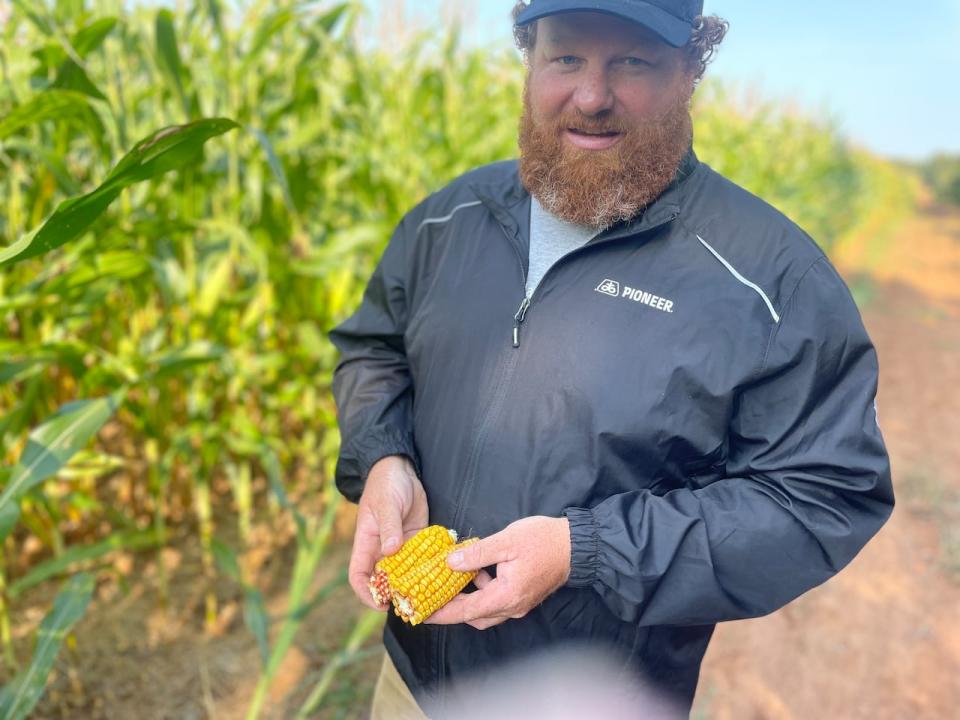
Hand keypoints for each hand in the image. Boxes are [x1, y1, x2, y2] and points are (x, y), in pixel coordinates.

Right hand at [348, 455, 428, 609]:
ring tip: (432, 596)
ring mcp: (400, 546)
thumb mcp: (386, 504)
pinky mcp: (417, 540)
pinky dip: (430, 568)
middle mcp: (382, 550)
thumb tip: (390, 550)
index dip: (367, 592)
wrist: (401, 470)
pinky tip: (443, 575)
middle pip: (384, 580)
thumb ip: (389, 526)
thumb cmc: (386, 484)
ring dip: (416, 584)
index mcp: (366, 544)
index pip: (359, 576)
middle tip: (413, 605)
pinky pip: (422, 559)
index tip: (382, 603)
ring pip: (405, 573)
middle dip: (396, 594)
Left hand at [425, 516, 570, 629]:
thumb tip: (450, 562)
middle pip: (474, 616)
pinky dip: (481, 591)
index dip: (442, 614)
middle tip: (428, 598)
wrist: (576, 545)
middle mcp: (512, 607)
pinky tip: (476, 572)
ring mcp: (519, 604)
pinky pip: (496, 601)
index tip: (420, 613)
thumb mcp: (506, 541)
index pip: (466, 612)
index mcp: (506, 596)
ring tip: (448, 581)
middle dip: (450, 610)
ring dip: (466, 600)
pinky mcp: (523, 597)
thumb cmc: (544, 540)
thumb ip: (477, 554)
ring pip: (485, 611)